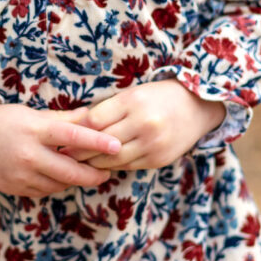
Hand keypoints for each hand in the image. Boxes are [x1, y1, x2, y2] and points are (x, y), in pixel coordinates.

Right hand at [0, 103, 121, 197]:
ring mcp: (21, 176)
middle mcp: (29, 155)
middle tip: (107, 171)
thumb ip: (63, 118)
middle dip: (94, 174)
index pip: (74, 136)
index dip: (98, 142)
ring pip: (60, 184)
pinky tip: (59, 176)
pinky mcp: (15, 189)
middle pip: (71, 171)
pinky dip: (56, 185)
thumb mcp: (30, 114)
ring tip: (85, 171)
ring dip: (75, 179)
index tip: (117, 145)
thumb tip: (93, 114)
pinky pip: (45, 191)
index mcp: (34, 130)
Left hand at [62, 80, 225, 170]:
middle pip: (101, 143)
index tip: (64, 135)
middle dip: (80, 150)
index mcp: (133, 101)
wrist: (197, 106)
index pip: (94, 121)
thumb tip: (77, 126)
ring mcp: (152, 144)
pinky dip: (113, 166)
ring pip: (113, 159)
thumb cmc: (158, 96)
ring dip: (93, 162)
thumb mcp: (133, 93)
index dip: (77, 131)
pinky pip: (128, 166)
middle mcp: (143, 123)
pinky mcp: (158, 159)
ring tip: (78, 162)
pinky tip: (101, 164)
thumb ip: (109, 109)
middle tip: (64, 153)